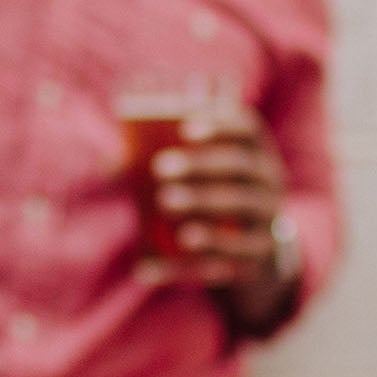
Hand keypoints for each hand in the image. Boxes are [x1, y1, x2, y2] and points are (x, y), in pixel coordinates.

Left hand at [138, 111, 297, 329]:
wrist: (250, 253)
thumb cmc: (211, 198)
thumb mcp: (193, 179)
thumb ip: (157, 165)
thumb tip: (107, 166)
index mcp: (254, 150)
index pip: (246, 127)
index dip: (219, 123)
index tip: (183, 127)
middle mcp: (270, 179)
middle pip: (240, 164)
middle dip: (200, 163)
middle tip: (160, 168)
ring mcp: (270, 215)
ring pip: (242, 204)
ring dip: (203, 200)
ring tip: (166, 202)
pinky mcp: (262, 252)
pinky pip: (240, 248)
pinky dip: (210, 244)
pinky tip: (183, 242)